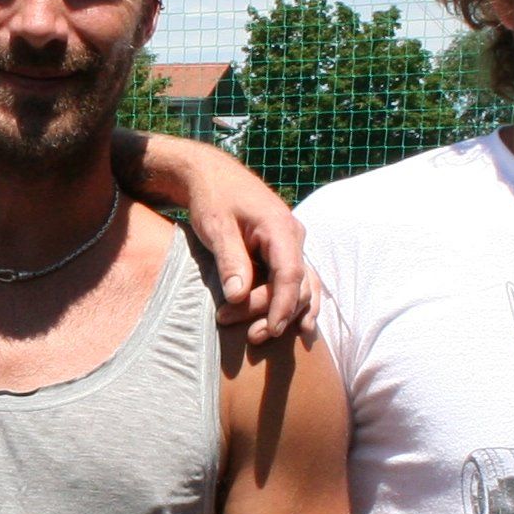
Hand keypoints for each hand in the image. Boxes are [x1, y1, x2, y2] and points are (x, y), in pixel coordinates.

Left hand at [126, 136, 310, 343]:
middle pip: (295, 284)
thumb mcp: (216, 226)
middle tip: (244, 334)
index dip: (282, 305)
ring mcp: (293, 243)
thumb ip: (230, 259)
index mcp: (280, 227)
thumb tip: (238, 296)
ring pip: (302, 285)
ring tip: (262, 337)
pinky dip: (299, 303)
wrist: (211, 176)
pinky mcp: (284, 251)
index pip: (290, 273)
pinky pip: (300, 280)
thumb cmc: (212, 198)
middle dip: (273, 313)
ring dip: (286, 313)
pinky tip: (301, 327)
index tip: (271, 330)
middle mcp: (294, 236)